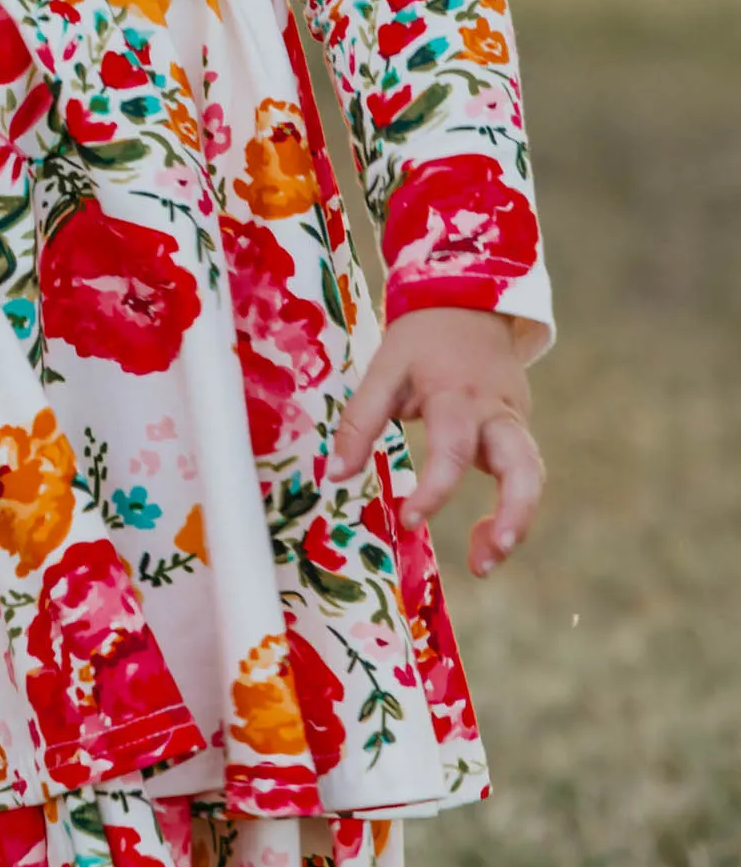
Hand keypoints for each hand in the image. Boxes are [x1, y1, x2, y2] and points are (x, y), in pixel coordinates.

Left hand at [329, 305, 541, 576]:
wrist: (469, 303)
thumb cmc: (420, 341)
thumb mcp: (383, 370)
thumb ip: (360, 422)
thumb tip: (336, 476)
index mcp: (458, 395)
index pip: (453, 449)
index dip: (435, 489)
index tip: (410, 520)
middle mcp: (496, 412)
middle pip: (523, 467)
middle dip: (513, 515)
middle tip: (487, 559)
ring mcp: (514, 421)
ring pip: (531, 475)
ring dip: (516, 522)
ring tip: (484, 562)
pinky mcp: (518, 430)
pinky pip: (522, 473)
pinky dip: (509, 507)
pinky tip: (485, 536)